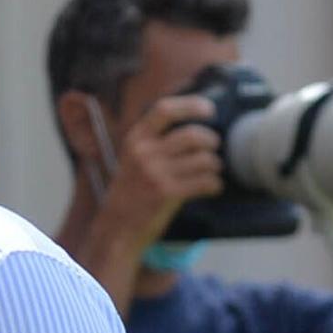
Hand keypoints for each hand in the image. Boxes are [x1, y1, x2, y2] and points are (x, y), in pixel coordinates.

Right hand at [89, 95, 224, 259]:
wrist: (117, 228)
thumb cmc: (130, 192)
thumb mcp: (133, 158)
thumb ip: (154, 141)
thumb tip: (193, 128)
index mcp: (135, 139)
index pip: (165, 110)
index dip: (191, 105)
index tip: (209, 109)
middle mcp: (145, 153)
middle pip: (191, 135)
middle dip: (211, 140)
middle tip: (214, 147)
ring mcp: (156, 174)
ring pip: (203, 159)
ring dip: (215, 164)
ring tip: (212, 170)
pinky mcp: (168, 194)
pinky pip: (205, 182)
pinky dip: (215, 184)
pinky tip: (212, 187)